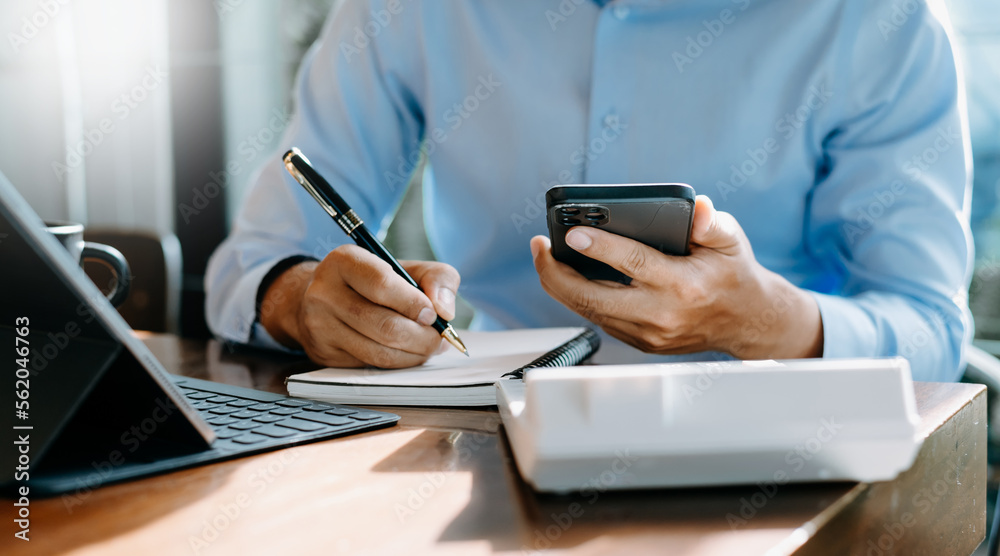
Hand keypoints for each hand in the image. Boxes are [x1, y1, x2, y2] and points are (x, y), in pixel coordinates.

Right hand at [260, 245, 458, 367]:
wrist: (325, 298)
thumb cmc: (373, 282)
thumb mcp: (406, 267)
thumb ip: (436, 278)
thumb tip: (444, 309)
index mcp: (344, 261)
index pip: (382, 285)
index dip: (414, 304)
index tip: (433, 314)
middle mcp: (324, 292)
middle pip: (384, 326)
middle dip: (422, 338)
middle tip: (439, 339)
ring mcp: (320, 325)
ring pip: (379, 352)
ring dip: (414, 354)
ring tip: (429, 347)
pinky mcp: (323, 352)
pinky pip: (370, 365)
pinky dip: (398, 363)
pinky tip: (407, 353)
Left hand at [530, 195, 822, 359]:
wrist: (747, 321)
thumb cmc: (733, 273)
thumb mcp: (730, 239)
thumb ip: (711, 222)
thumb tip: (697, 208)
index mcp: (685, 285)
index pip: (634, 264)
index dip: (599, 247)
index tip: (571, 233)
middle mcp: (663, 314)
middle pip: (595, 298)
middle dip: (557, 273)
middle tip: (539, 246)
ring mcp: (650, 334)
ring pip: (590, 312)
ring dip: (560, 285)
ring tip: (544, 256)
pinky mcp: (641, 342)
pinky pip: (600, 318)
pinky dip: (579, 297)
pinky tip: (566, 275)